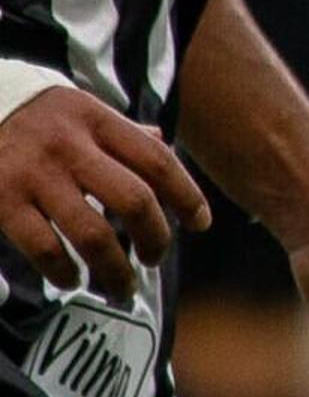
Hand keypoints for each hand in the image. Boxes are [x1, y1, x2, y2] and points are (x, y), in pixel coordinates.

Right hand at [0, 79, 211, 302]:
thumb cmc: (35, 117)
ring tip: (122, 286)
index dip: (187, 196)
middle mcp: (70, 147)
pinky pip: (45, 248)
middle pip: (134, 201)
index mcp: (98, 120)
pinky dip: (64, 272)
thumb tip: (162, 141)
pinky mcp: (2, 201)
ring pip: (92, 234)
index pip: (158, 161)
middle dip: (154, 238)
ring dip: (114, 270)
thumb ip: (120, 131)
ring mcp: (35, 176)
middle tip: (155, 258)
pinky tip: (72, 280)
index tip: (200, 223)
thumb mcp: (80, 110)